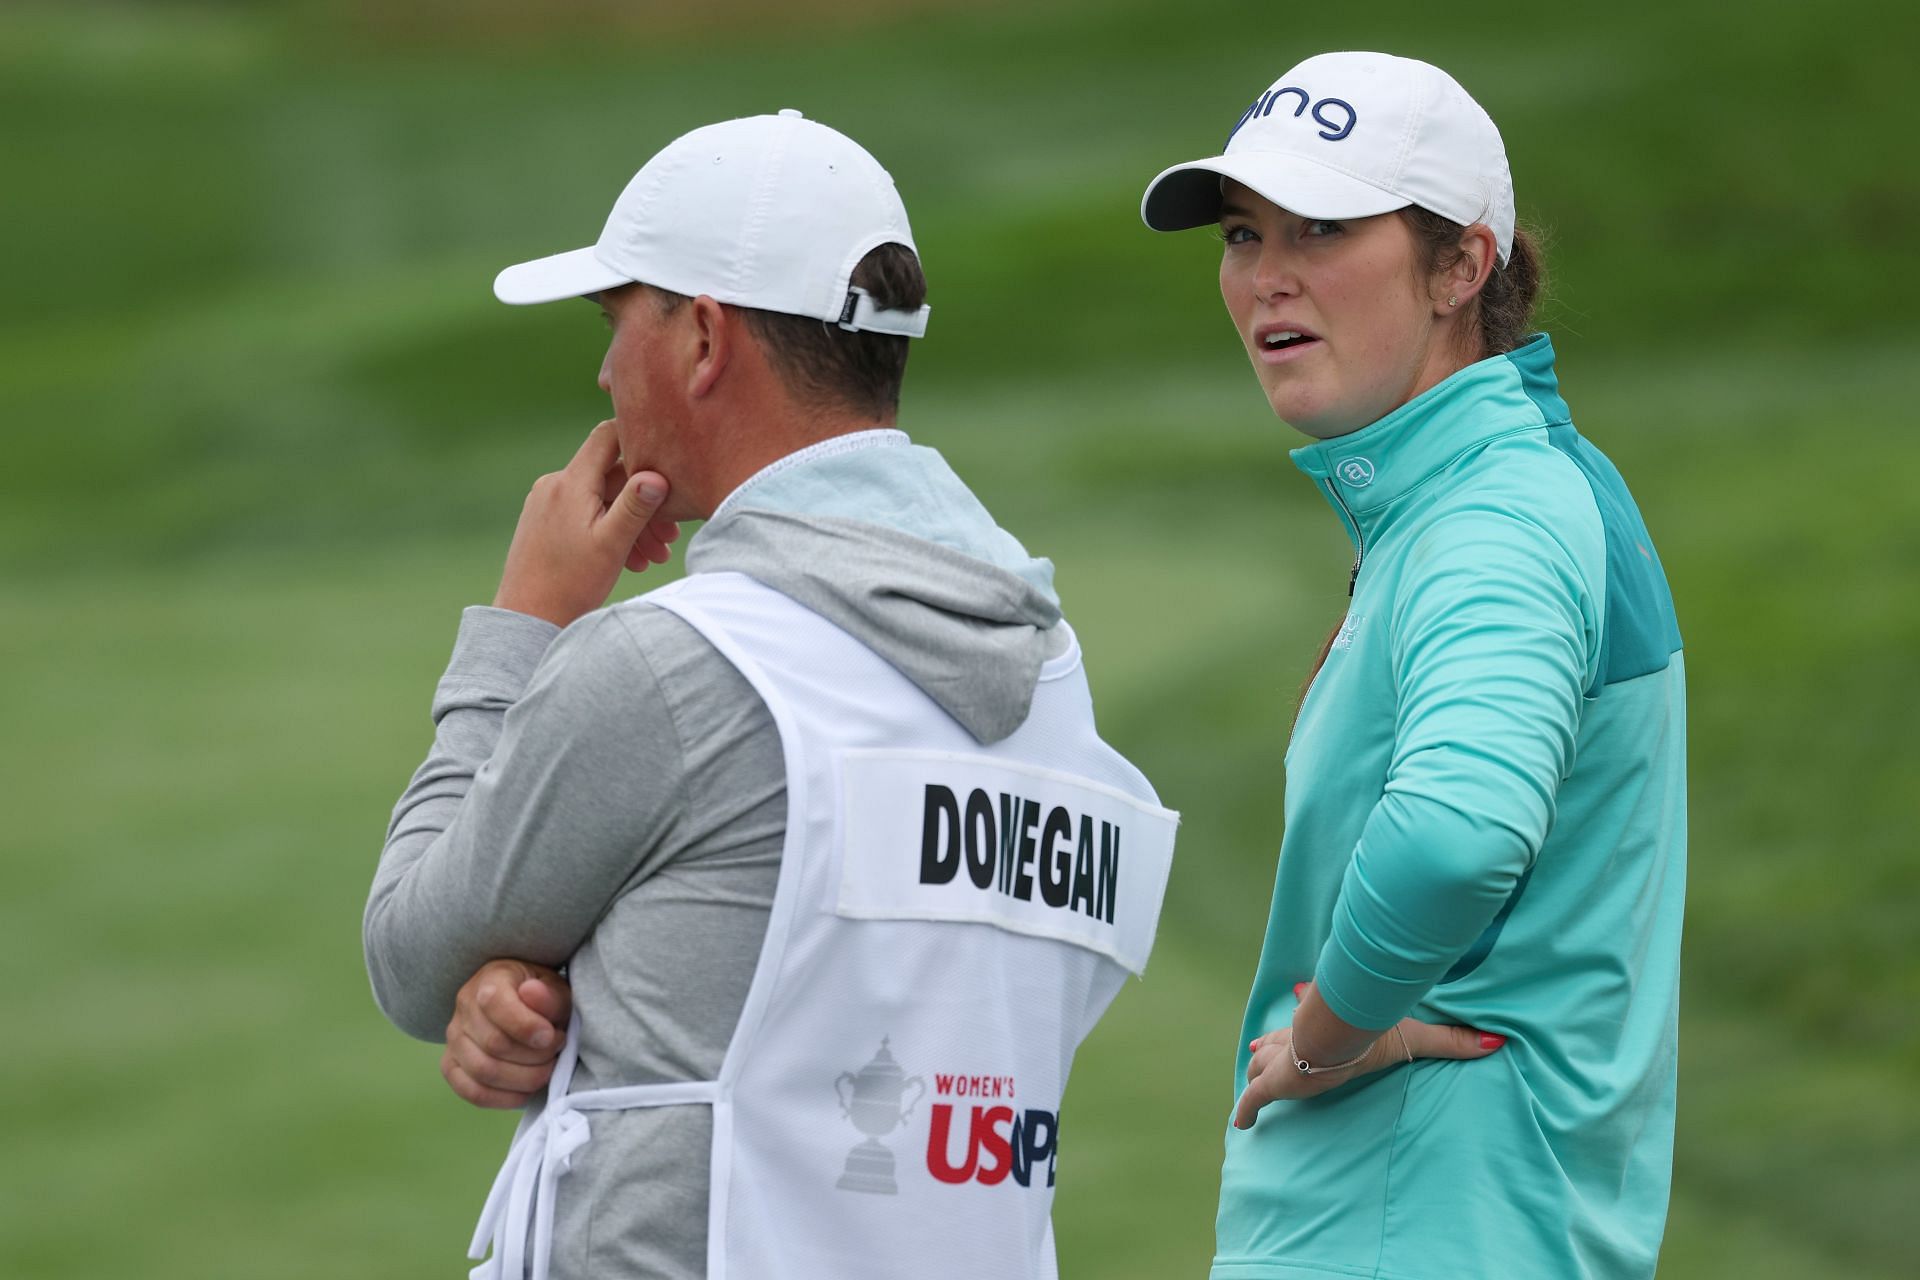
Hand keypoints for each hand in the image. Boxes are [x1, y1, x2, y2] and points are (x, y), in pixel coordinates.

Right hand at [440, 959, 573, 1109]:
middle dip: (535, 1056)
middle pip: (494, 1044)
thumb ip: (549, 995)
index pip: (495, 1003)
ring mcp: (454, 1039)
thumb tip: (530, 993)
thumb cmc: (543, 997)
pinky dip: (503, 1099)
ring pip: (483, 1071)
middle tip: (556, 1051)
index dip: (526, 1026)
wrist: (523, 1005)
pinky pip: (472, 1092)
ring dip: (523, 1079)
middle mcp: (464, 1008)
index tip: (553, 1036)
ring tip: (546, 1069)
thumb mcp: (556, 988)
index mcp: (489, 980)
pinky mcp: (452, 1066)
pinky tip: (526, 1091)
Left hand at [493, 420, 680, 627]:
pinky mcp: (544, 520)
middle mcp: (554, 485)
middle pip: (610, 475)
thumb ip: (635, 506)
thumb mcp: (611, 545)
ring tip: (653, 556)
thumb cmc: (570, 584)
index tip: (666, 458)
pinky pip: (584, 513)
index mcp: (571, 483)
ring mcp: (547, 502)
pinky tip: (629, 560)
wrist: (526, 617)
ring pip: (600, 498)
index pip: (608, 436)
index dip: (638, 438)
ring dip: (630, 522)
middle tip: (669, 536)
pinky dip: (608, 529)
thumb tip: (658, 474)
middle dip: (644, 502)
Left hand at [1232, 981, 1506, 1128]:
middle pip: (1278, 1041)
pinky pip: (1253, 1099)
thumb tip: (1497, 1042)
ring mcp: (1283, 1062)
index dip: (1303, 1029)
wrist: (1339, 1031)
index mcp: (1327, 1029)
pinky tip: (1240, 1125)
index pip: (1310, 1026)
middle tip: (1262, 1049)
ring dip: (1258, 1067)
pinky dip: (1246, 1110)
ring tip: (1255, 1072)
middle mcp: (1300, 1041)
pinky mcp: (1274, 1082)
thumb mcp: (1414, 1038)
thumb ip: (1452, 1042)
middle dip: (1272, 1045)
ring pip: (1261, 1061)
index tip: (1294, 1027)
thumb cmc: (1371, 1032)